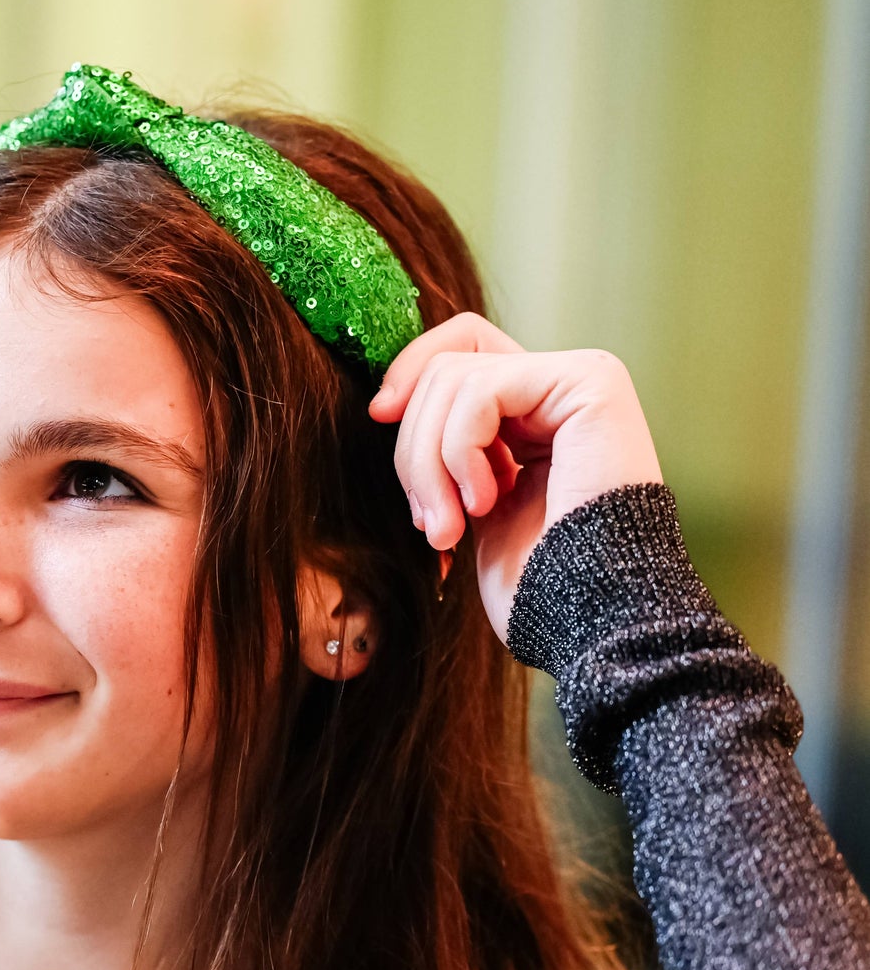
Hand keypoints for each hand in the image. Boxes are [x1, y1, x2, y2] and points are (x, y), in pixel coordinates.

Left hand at [368, 311, 664, 646]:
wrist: (586, 620)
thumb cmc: (531, 584)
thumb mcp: (464, 505)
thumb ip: (442, 449)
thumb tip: (387, 404)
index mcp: (531, 414)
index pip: (458, 349)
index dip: (408, 372)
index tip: (379, 416)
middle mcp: (558, 388)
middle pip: (445, 368)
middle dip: (414, 450)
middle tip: (430, 526)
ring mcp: (578, 379)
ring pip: (453, 377)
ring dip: (431, 464)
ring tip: (450, 530)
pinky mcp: (588, 384)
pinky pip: (481, 390)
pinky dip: (461, 452)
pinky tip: (487, 503)